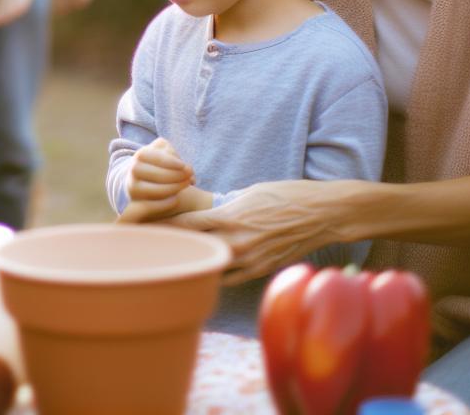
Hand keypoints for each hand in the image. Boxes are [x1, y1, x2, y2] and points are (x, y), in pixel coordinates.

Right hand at [118, 139, 192, 221]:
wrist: (144, 178)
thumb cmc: (160, 162)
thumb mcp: (165, 150)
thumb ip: (174, 155)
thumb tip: (186, 169)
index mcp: (141, 155)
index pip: (156, 157)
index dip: (171, 162)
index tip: (184, 165)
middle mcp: (133, 171)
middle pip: (156, 174)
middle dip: (177, 176)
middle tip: (190, 176)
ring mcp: (133, 188)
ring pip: (155, 191)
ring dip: (175, 188)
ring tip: (187, 184)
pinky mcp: (137, 203)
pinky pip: (151, 206)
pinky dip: (166, 203)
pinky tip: (176, 199)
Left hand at [168, 179, 346, 284]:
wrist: (322, 214)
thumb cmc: (287, 195)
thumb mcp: (250, 193)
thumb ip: (226, 208)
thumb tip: (210, 216)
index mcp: (229, 218)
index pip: (186, 225)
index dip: (164, 226)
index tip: (147, 226)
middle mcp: (236, 242)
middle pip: (193, 248)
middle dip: (174, 247)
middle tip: (155, 247)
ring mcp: (249, 260)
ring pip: (209, 268)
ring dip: (196, 263)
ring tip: (179, 260)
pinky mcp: (261, 270)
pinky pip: (230, 277)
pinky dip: (217, 273)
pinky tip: (207, 268)